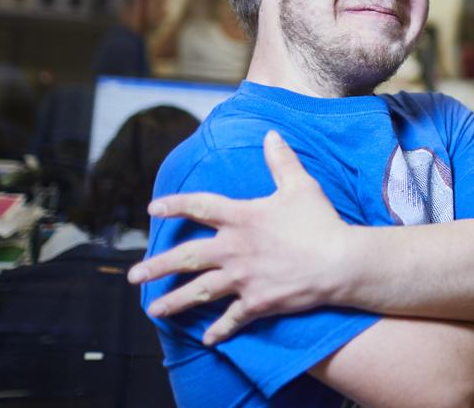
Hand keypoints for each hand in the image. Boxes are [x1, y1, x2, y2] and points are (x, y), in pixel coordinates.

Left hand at [129, 131, 350, 344]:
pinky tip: (206, 339)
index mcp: (242, 218)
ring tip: (153, 310)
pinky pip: (232, 319)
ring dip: (174, 302)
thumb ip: (282, 161)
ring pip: (199, 292)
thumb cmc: (321, 222)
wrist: (339, 262)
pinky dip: (219, 330)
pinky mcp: (256, 303)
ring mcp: (243, 278)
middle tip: (134, 275)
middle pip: (186, 258)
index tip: (153, 208)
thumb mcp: (301, 186)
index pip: (200, 207)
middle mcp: (234, 249)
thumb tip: (271, 134)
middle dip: (157, 267)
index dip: (175, 205)